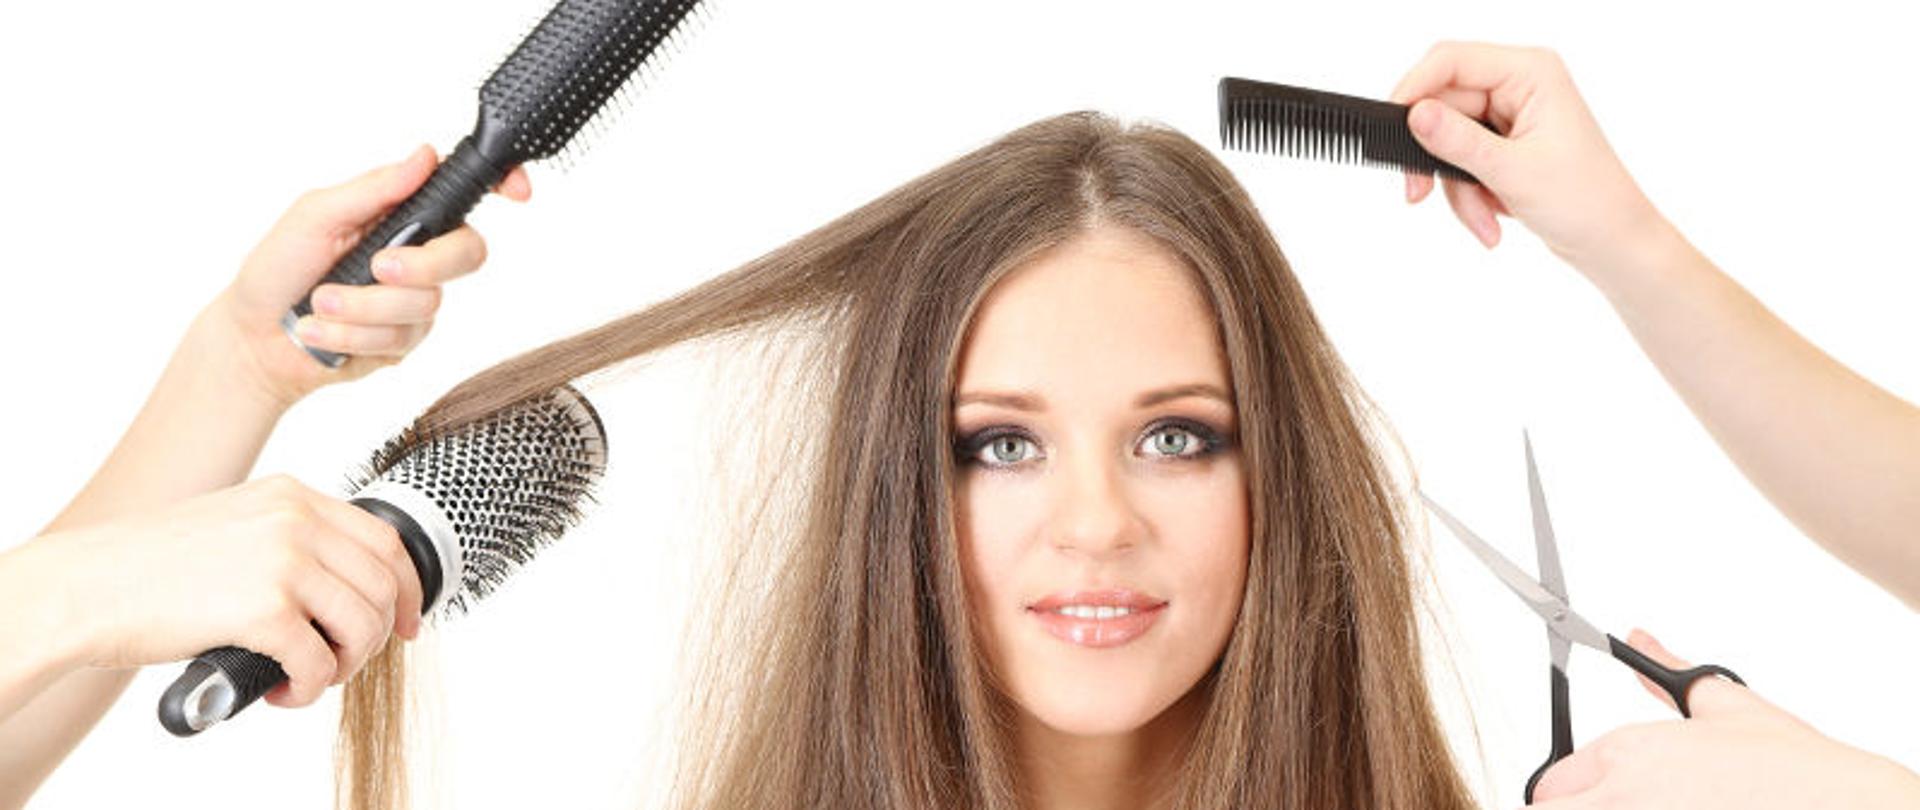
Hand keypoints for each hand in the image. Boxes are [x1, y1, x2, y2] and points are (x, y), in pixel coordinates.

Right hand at [14, 476, 423, 707]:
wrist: (87, 586)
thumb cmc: (152, 567)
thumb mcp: (237, 523)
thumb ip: (291, 537)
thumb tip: (344, 584)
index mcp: (293, 496)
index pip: (385, 541)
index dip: (408, 589)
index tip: (408, 624)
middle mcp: (297, 520)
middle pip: (384, 586)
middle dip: (376, 636)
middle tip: (342, 663)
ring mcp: (284, 561)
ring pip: (363, 626)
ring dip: (344, 666)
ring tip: (307, 678)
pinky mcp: (264, 609)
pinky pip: (320, 662)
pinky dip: (308, 689)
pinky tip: (279, 692)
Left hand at [214, 145, 531, 408]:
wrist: (253, 339)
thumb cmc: (276, 269)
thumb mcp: (315, 214)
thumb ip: (373, 188)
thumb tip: (424, 155)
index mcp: (401, 215)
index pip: (464, 195)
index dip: (501, 187)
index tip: (516, 192)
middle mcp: (418, 256)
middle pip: (468, 254)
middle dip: (422, 265)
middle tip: (377, 267)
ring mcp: (414, 302)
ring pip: (425, 305)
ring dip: (361, 307)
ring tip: (319, 305)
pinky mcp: (404, 344)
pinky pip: (399, 340)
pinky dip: (351, 333)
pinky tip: (321, 330)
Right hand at [1389, 42, 1669, 278]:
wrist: (1613, 244)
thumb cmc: (1586, 202)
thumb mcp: (1513, 172)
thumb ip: (1458, 141)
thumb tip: (1414, 114)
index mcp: (1531, 72)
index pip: (1451, 60)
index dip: (1414, 90)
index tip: (1391, 129)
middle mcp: (1519, 85)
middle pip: (1443, 107)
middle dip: (1438, 161)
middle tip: (1418, 195)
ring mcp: (1510, 115)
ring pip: (1447, 142)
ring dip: (1456, 188)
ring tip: (1483, 222)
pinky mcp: (1504, 144)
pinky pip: (1461, 162)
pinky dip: (1468, 195)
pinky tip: (1490, 221)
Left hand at [1528, 629, 1919, 808]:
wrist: (1851, 806)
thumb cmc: (1797, 770)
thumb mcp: (1727, 707)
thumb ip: (1666, 675)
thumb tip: (1640, 640)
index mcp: (1629, 753)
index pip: (1549, 785)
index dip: (1565, 796)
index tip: (1590, 799)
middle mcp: (1624, 795)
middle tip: (1605, 807)